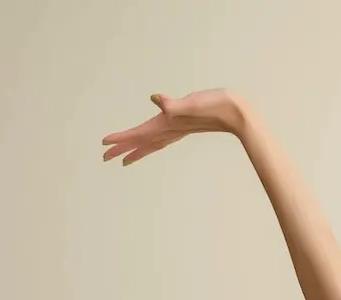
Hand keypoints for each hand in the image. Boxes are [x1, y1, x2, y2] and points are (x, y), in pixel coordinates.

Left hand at [101, 90, 249, 164]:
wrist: (236, 112)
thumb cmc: (215, 105)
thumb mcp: (192, 102)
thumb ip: (173, 104)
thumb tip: (156, 100)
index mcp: (168, 123)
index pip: (139, 133)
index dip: (121, 138)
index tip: (104, 144)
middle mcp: (171, 128)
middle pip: (142, 142)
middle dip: (123, 149)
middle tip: (105, 158)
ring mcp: (178, 129)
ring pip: (151, 142)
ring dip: (137, 150)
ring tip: (124, 157)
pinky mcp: (184, 125)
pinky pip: (162, 137)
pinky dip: (152, 141)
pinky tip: (152, 139)